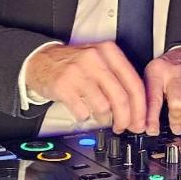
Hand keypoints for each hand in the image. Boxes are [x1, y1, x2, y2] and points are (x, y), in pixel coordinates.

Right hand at [25, 41, 145, 132]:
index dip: (140, 108)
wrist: (40, 60)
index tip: (140, 121)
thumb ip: (119, 79)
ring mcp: (78, 71)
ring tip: (100, 118)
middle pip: (121, 98)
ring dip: (104, 119)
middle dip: (125, 119)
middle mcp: (95, 59)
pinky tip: (82, 112)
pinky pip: (82, 111)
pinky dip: (84, 117)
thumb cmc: (73, 63)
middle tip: (123, 127)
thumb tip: (137, 108)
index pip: (134, 83)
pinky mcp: (63, 85)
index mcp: (109, 52)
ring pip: (103, 106)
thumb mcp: (99, 60)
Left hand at [144, 48, 180, 134]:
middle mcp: (176, 73)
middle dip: (175, 119)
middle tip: (174, 128)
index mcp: (157, 72)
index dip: (152, 118)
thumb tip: (139, 124)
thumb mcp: (148, 78)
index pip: (154, 98)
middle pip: (178, 102)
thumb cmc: (164, 71)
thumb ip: (145, 98)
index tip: (152, 130)